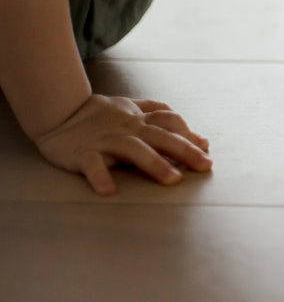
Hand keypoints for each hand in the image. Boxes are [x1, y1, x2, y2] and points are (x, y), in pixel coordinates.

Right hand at [32, 94, 211, 195]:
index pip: (170, 122)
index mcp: (140, 119)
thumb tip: (202, 140)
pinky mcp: (82, 152)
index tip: (206, 150)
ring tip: (173, 179)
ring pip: (134, 149)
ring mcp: (106, 139)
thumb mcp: (135, 111)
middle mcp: (128, 128)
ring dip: (155, 163)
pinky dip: (100, 176)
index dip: (189, 134)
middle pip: (161, 136)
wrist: (59, 111)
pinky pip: (92, 164)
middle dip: (185, 150)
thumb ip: (166, 121)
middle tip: (205, 165)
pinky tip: (109, 191)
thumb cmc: (104, 115)